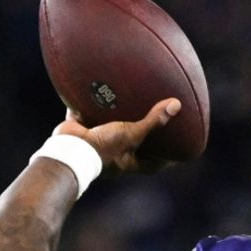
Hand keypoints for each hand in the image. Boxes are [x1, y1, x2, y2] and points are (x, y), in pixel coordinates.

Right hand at [53, 98, 181, 172]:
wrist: (69, 149)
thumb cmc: (104, 148)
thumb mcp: (132, 134)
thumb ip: (153, 121)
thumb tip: (176, 105)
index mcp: (131, 162)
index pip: (156, 163)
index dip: (170, 157)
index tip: (182, 148)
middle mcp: (116, 154)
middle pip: (136, 144)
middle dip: (145, 133)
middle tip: (159, 119)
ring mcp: (99, 142)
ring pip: (112, 127)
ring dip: (119, 116)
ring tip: (131, 101)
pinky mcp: (83, 129)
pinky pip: (89, 114)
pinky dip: (92, 103)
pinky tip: (98, 87)